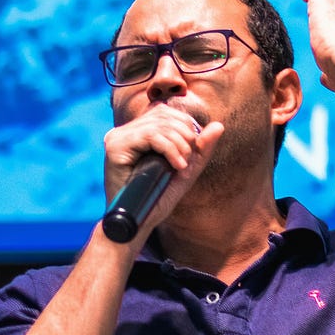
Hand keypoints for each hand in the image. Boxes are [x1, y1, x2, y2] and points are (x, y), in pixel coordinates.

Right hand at [102, 104, 224, 236]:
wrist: (138, 223)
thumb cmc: (158, 198)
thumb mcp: (185, 170)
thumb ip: (201, 149)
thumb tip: (219, 125)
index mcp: (138, 132)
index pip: (166, 112)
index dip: (185, 126)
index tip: (191, 151)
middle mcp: (125, 131)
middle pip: (163, 115)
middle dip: (184, 136)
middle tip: (188, 161)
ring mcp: (117, 137)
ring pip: (158, 124)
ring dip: (179, 145)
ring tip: (182, 166)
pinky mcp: (115, 146)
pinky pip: (150, 135)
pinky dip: (169, 149)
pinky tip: (176, 165)